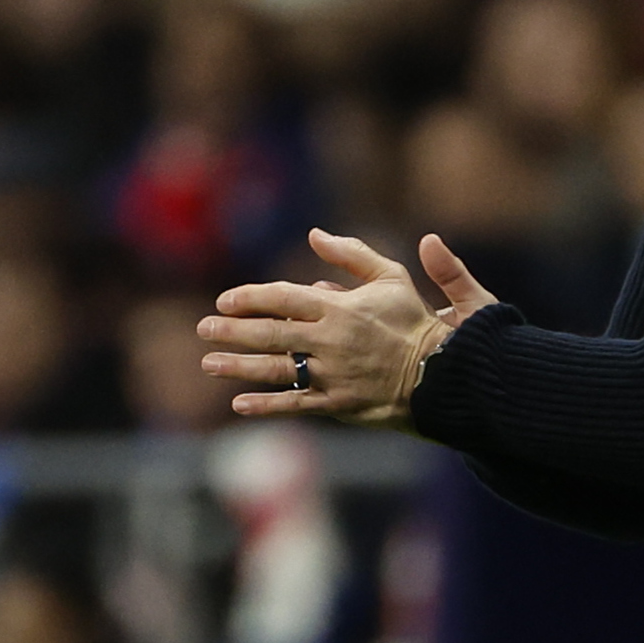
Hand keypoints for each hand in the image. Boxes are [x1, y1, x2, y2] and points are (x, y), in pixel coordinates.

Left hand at [199, 229, 496, 431]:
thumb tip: (314, 236)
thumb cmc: (413, 319)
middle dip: (233, 331)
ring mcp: (331, 375)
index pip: (284, 298)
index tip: (226, 300)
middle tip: (203, 328)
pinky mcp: (338, 403)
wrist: (440, 372)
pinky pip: (296, 405)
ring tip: (208, 363)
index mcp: (339, 308)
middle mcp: (329, 341)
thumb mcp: (390, 276)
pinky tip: (238, 405)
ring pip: (276, 370)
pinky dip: (266, 406)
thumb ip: (351, 254)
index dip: (251, 298)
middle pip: (271, 333)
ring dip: (238, 366)